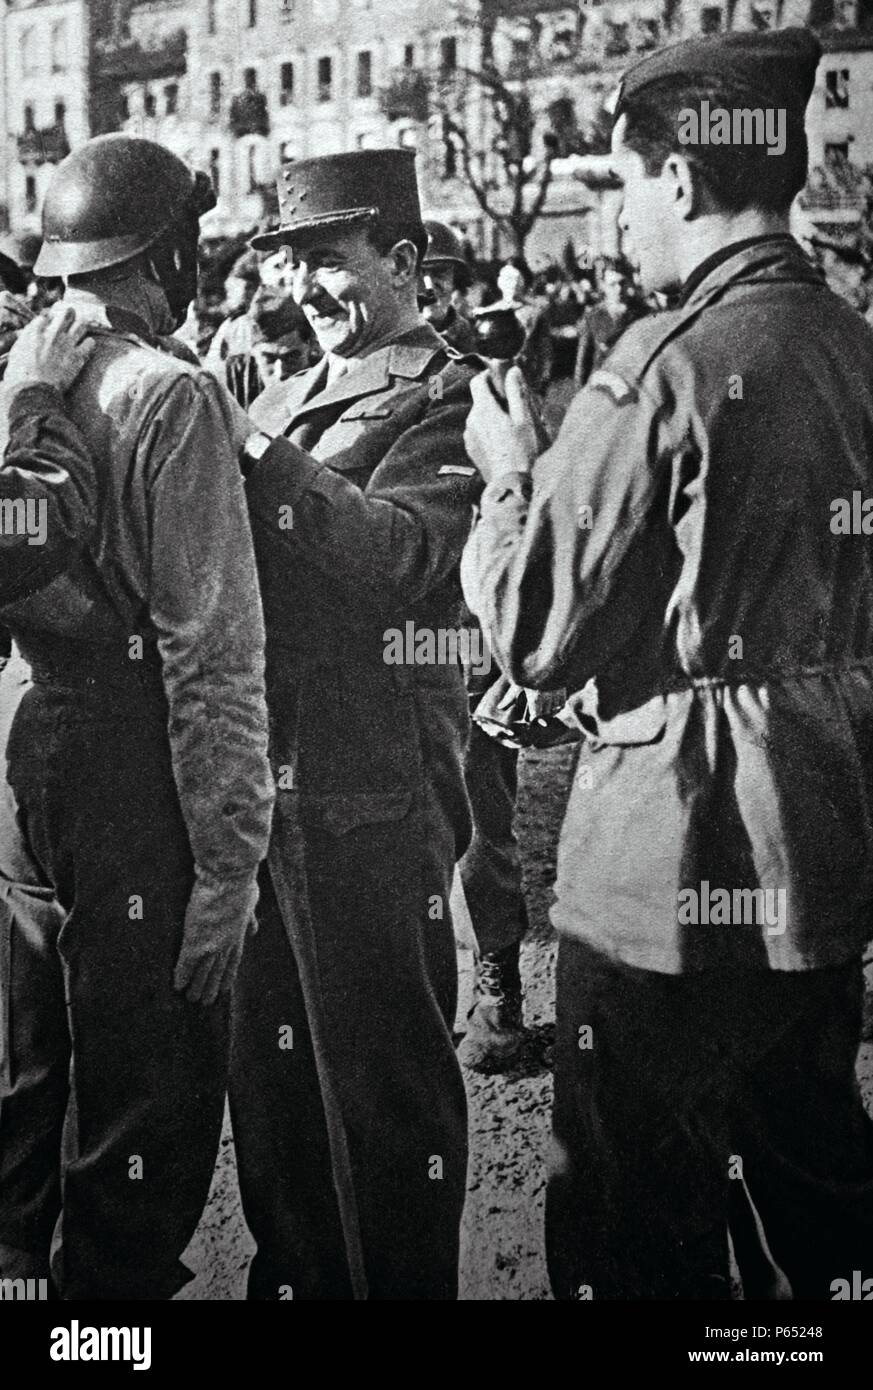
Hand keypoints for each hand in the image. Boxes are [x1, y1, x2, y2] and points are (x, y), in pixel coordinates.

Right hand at [4, 304, 94, 391]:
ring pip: (82, 324)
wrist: (34, 390)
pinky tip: (84, 348)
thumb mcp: (17, 350)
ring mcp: (68, 344)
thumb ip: (27, 337)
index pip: (45, 316)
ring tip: (79, 331)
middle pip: (67, 312)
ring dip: (81, 326)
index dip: (48, 320)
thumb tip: (34, 330)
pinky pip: (90, 343)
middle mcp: (54, 333)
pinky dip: (88, 344)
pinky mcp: (78, 357)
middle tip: (69, 317)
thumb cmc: (21, 373)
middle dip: (68, 312)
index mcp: (36, 331)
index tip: (49, 326)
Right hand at [174, 872, 259, 1005]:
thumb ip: (250, 918)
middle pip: (219, 971)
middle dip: (213, 987)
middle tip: (207, 1002)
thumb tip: (254, 930)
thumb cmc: (241, 884)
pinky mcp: (195, 941)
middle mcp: (227, 944)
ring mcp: (211, 944)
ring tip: (191, 1000)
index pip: (233, 960)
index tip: (225, 988)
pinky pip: (186, 963)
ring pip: (203, 971)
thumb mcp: (251, 902)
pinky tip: (176, 986)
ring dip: (197, 987)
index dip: (228, 975)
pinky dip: (182, 975)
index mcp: (239, 934)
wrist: (230, 878)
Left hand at [464, 366, 542, 482]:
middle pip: (479, 400)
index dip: (489, 376)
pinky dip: (489, 432)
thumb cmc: (522, 452)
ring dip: (492, 417)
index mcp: (484, 409)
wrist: (511, 485)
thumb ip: (517, 392)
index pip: (477, 381)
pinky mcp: (471, 450)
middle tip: (515, 407)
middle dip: (495, 399)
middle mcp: (471, 421)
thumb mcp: (525, 419)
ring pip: (479, 418)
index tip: (501, 379)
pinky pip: (478, 433)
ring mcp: (469, 437)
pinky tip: (505, 443)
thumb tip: (513, 371)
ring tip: (512, 428)